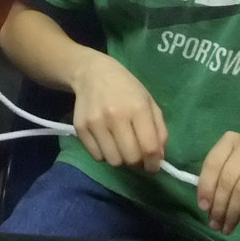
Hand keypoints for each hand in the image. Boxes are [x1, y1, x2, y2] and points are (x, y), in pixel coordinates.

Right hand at [69, 51, 167, 172]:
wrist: (92, 73)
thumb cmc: (126, 88)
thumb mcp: (149, 103)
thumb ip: (159, 131)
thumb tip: (158, 158)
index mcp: (138, 108)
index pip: (149, 148)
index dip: (154, 163)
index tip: (153, 166)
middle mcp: (115, 116)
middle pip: (131, 158)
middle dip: (137, 163)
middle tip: (137, 156)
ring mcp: (95, 122)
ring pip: (113, 161)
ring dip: (120, 159)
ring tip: (121, 147)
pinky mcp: (80, 128)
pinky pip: (96, 156)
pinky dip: (104, 154)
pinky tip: (106, 141)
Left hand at [197, 131, 239, 234]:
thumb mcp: (238, 164)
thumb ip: (221, 176)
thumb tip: (206, 204)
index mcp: (231, 139)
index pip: (213, 163)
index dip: (206, 187)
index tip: (203, 208)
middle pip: (227, 178)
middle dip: (219, 205)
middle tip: (216, 223)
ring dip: (233, 211)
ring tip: (229, 225)